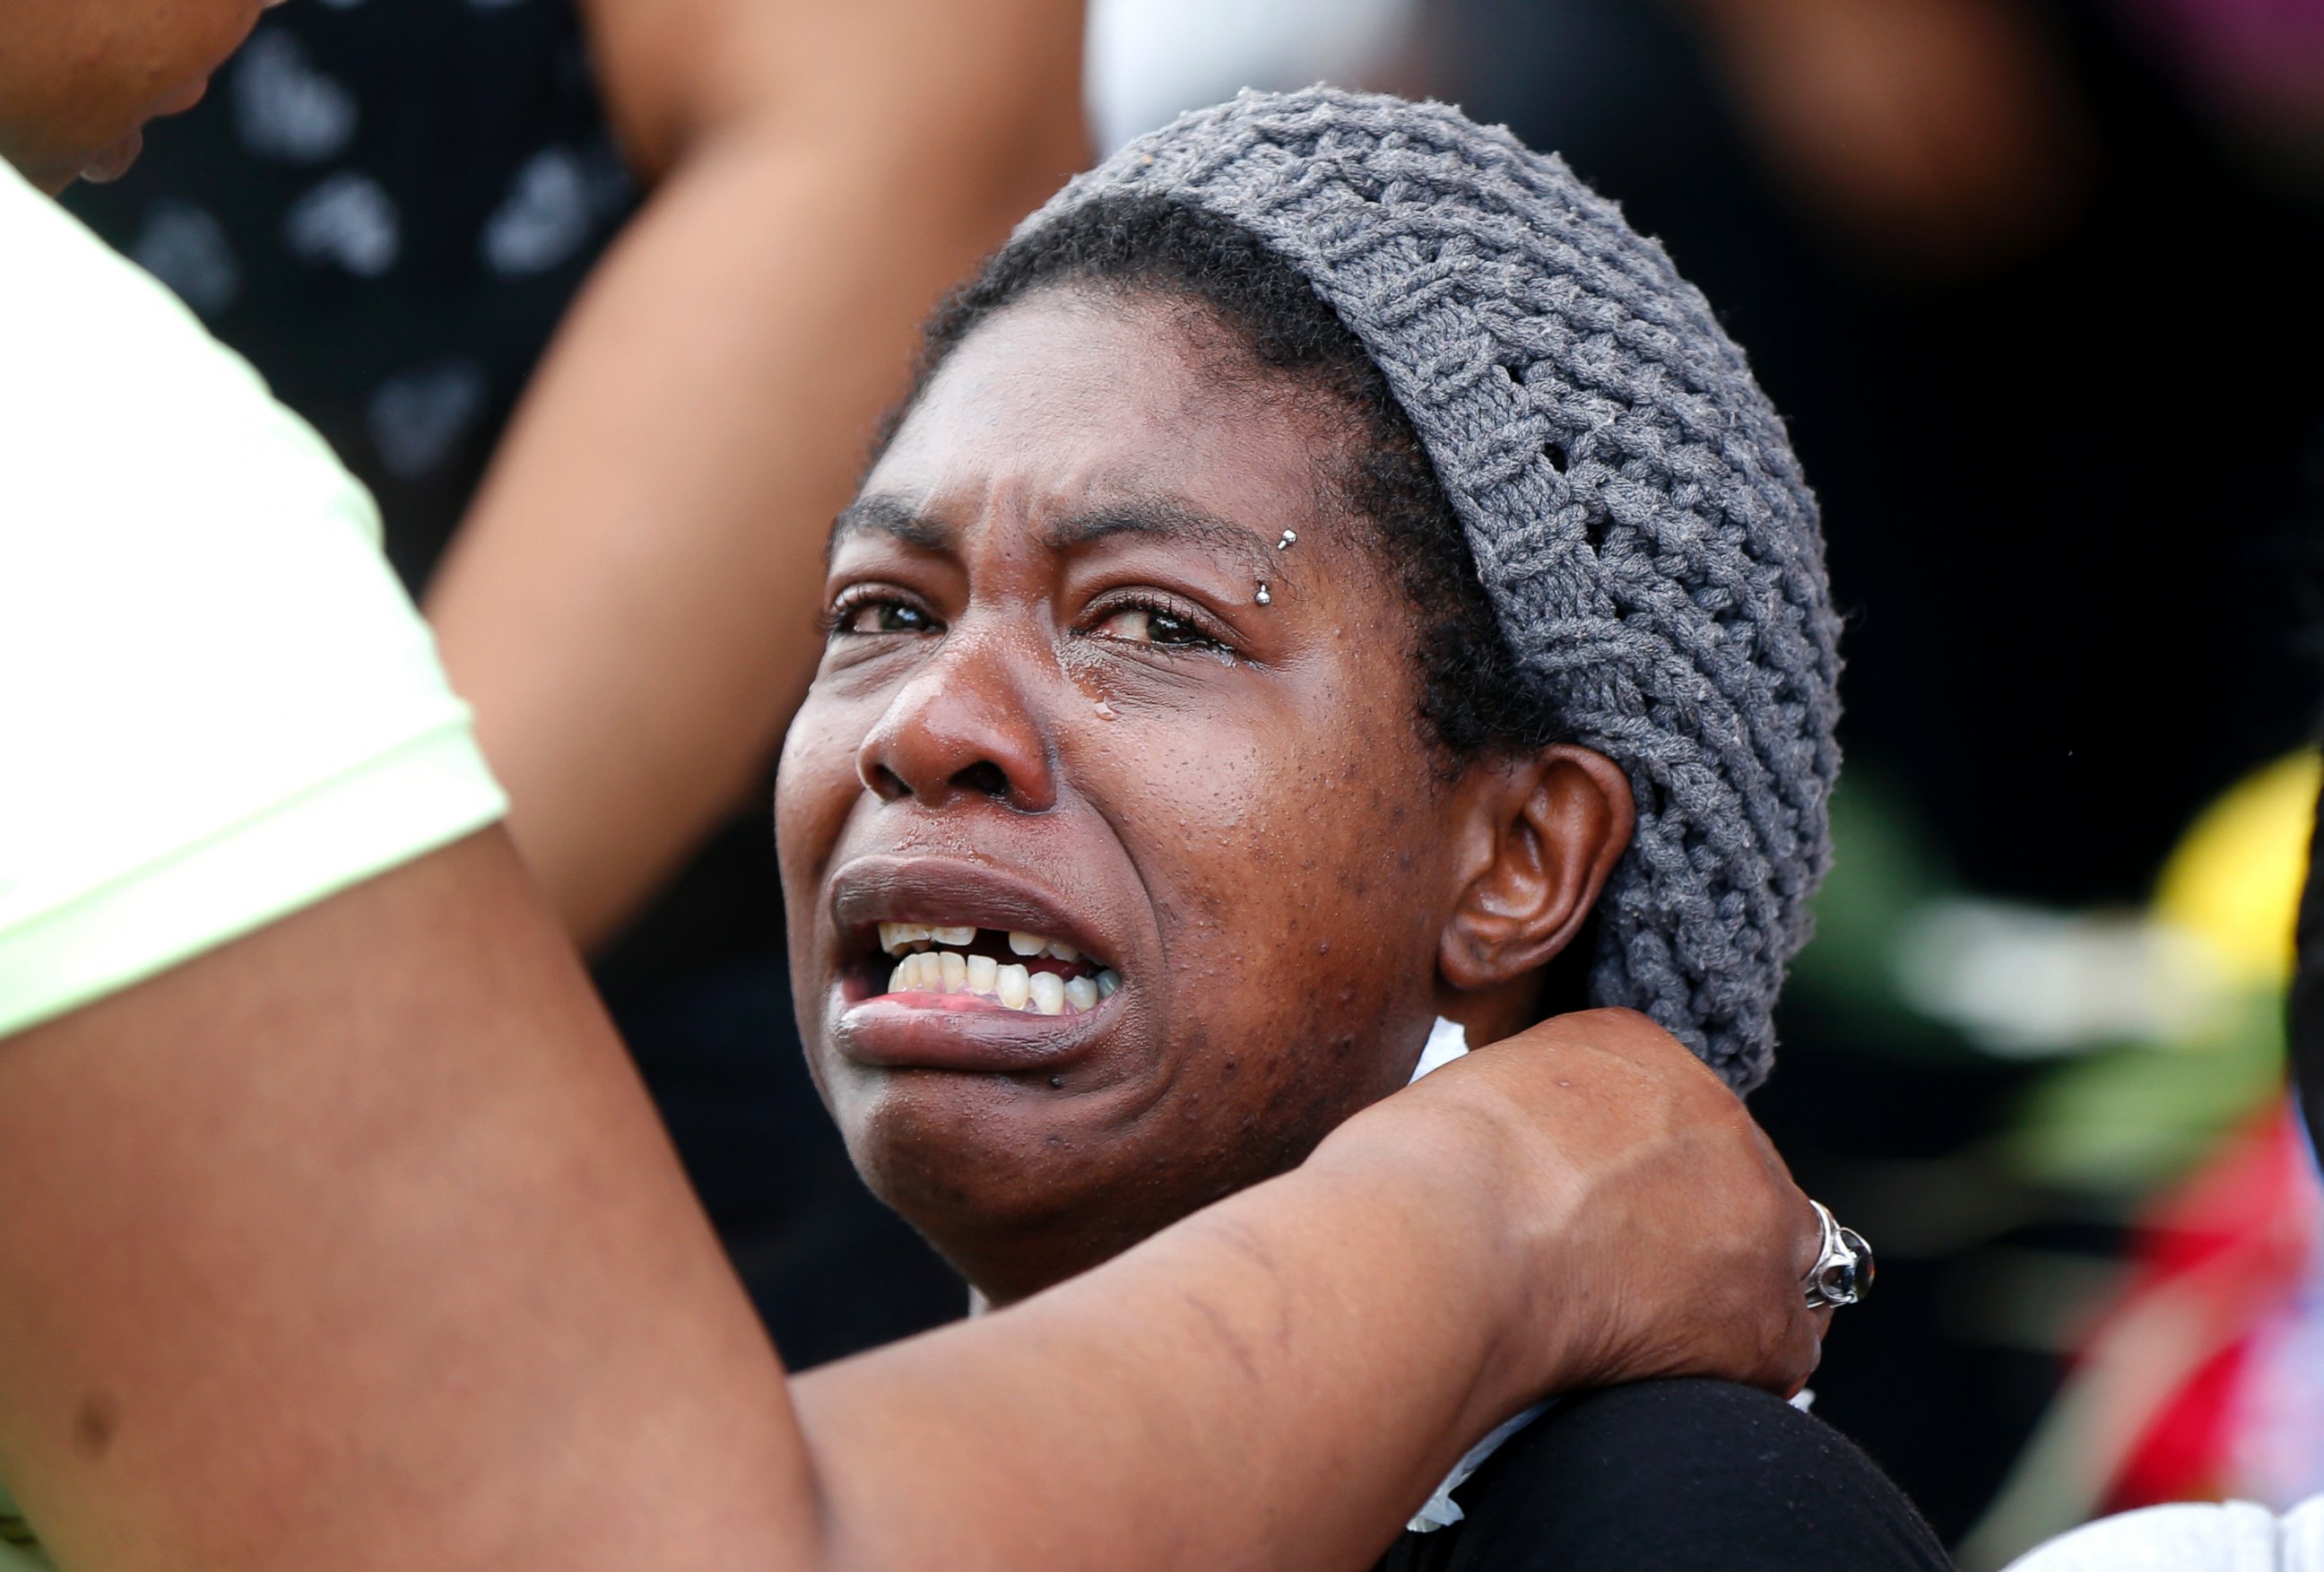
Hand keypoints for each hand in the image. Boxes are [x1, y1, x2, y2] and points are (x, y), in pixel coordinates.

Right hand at [1315, 1008, 1825, 1405]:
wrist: (1444, 1238)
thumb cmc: (1422, 1175)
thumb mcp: (1470, 1092)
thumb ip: (1529, 1112)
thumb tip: (1531, 1163)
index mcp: (1634, 1048)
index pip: (1672, 1116)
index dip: (1641, 1175)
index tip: (1601, 1213)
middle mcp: (1716, 1114)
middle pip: (1737, 1181)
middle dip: (1698, 1231)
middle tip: (1620, 1278)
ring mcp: (1756, 1212)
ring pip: (1779, 1264)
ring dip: (1726, 1297)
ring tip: (1641, 1329)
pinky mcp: (1764, 1315)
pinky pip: (1781, 1353)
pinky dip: (1731, 1370)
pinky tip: (1660, 1370)